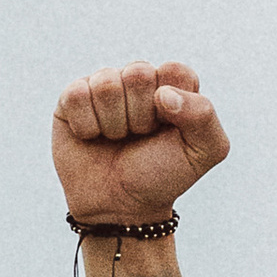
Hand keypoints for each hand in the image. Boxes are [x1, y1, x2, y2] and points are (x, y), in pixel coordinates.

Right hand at [52, 64, 229, 226]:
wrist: (121, 206)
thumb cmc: (164, 175)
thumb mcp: (204, 152)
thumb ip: (203, 115)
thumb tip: (162, 93)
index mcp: (173, 84)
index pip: (175, 70)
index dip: (173, 105)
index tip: (169, 129)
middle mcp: (138, 79)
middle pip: (138, 73)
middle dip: (142, 116)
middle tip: (141, 136)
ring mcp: (104, 86)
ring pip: (107, 84)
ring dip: (115, 123)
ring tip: (118, 139)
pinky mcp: (72, 98)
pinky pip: (77, 95)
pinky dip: (88, 126)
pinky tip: (94, 138)